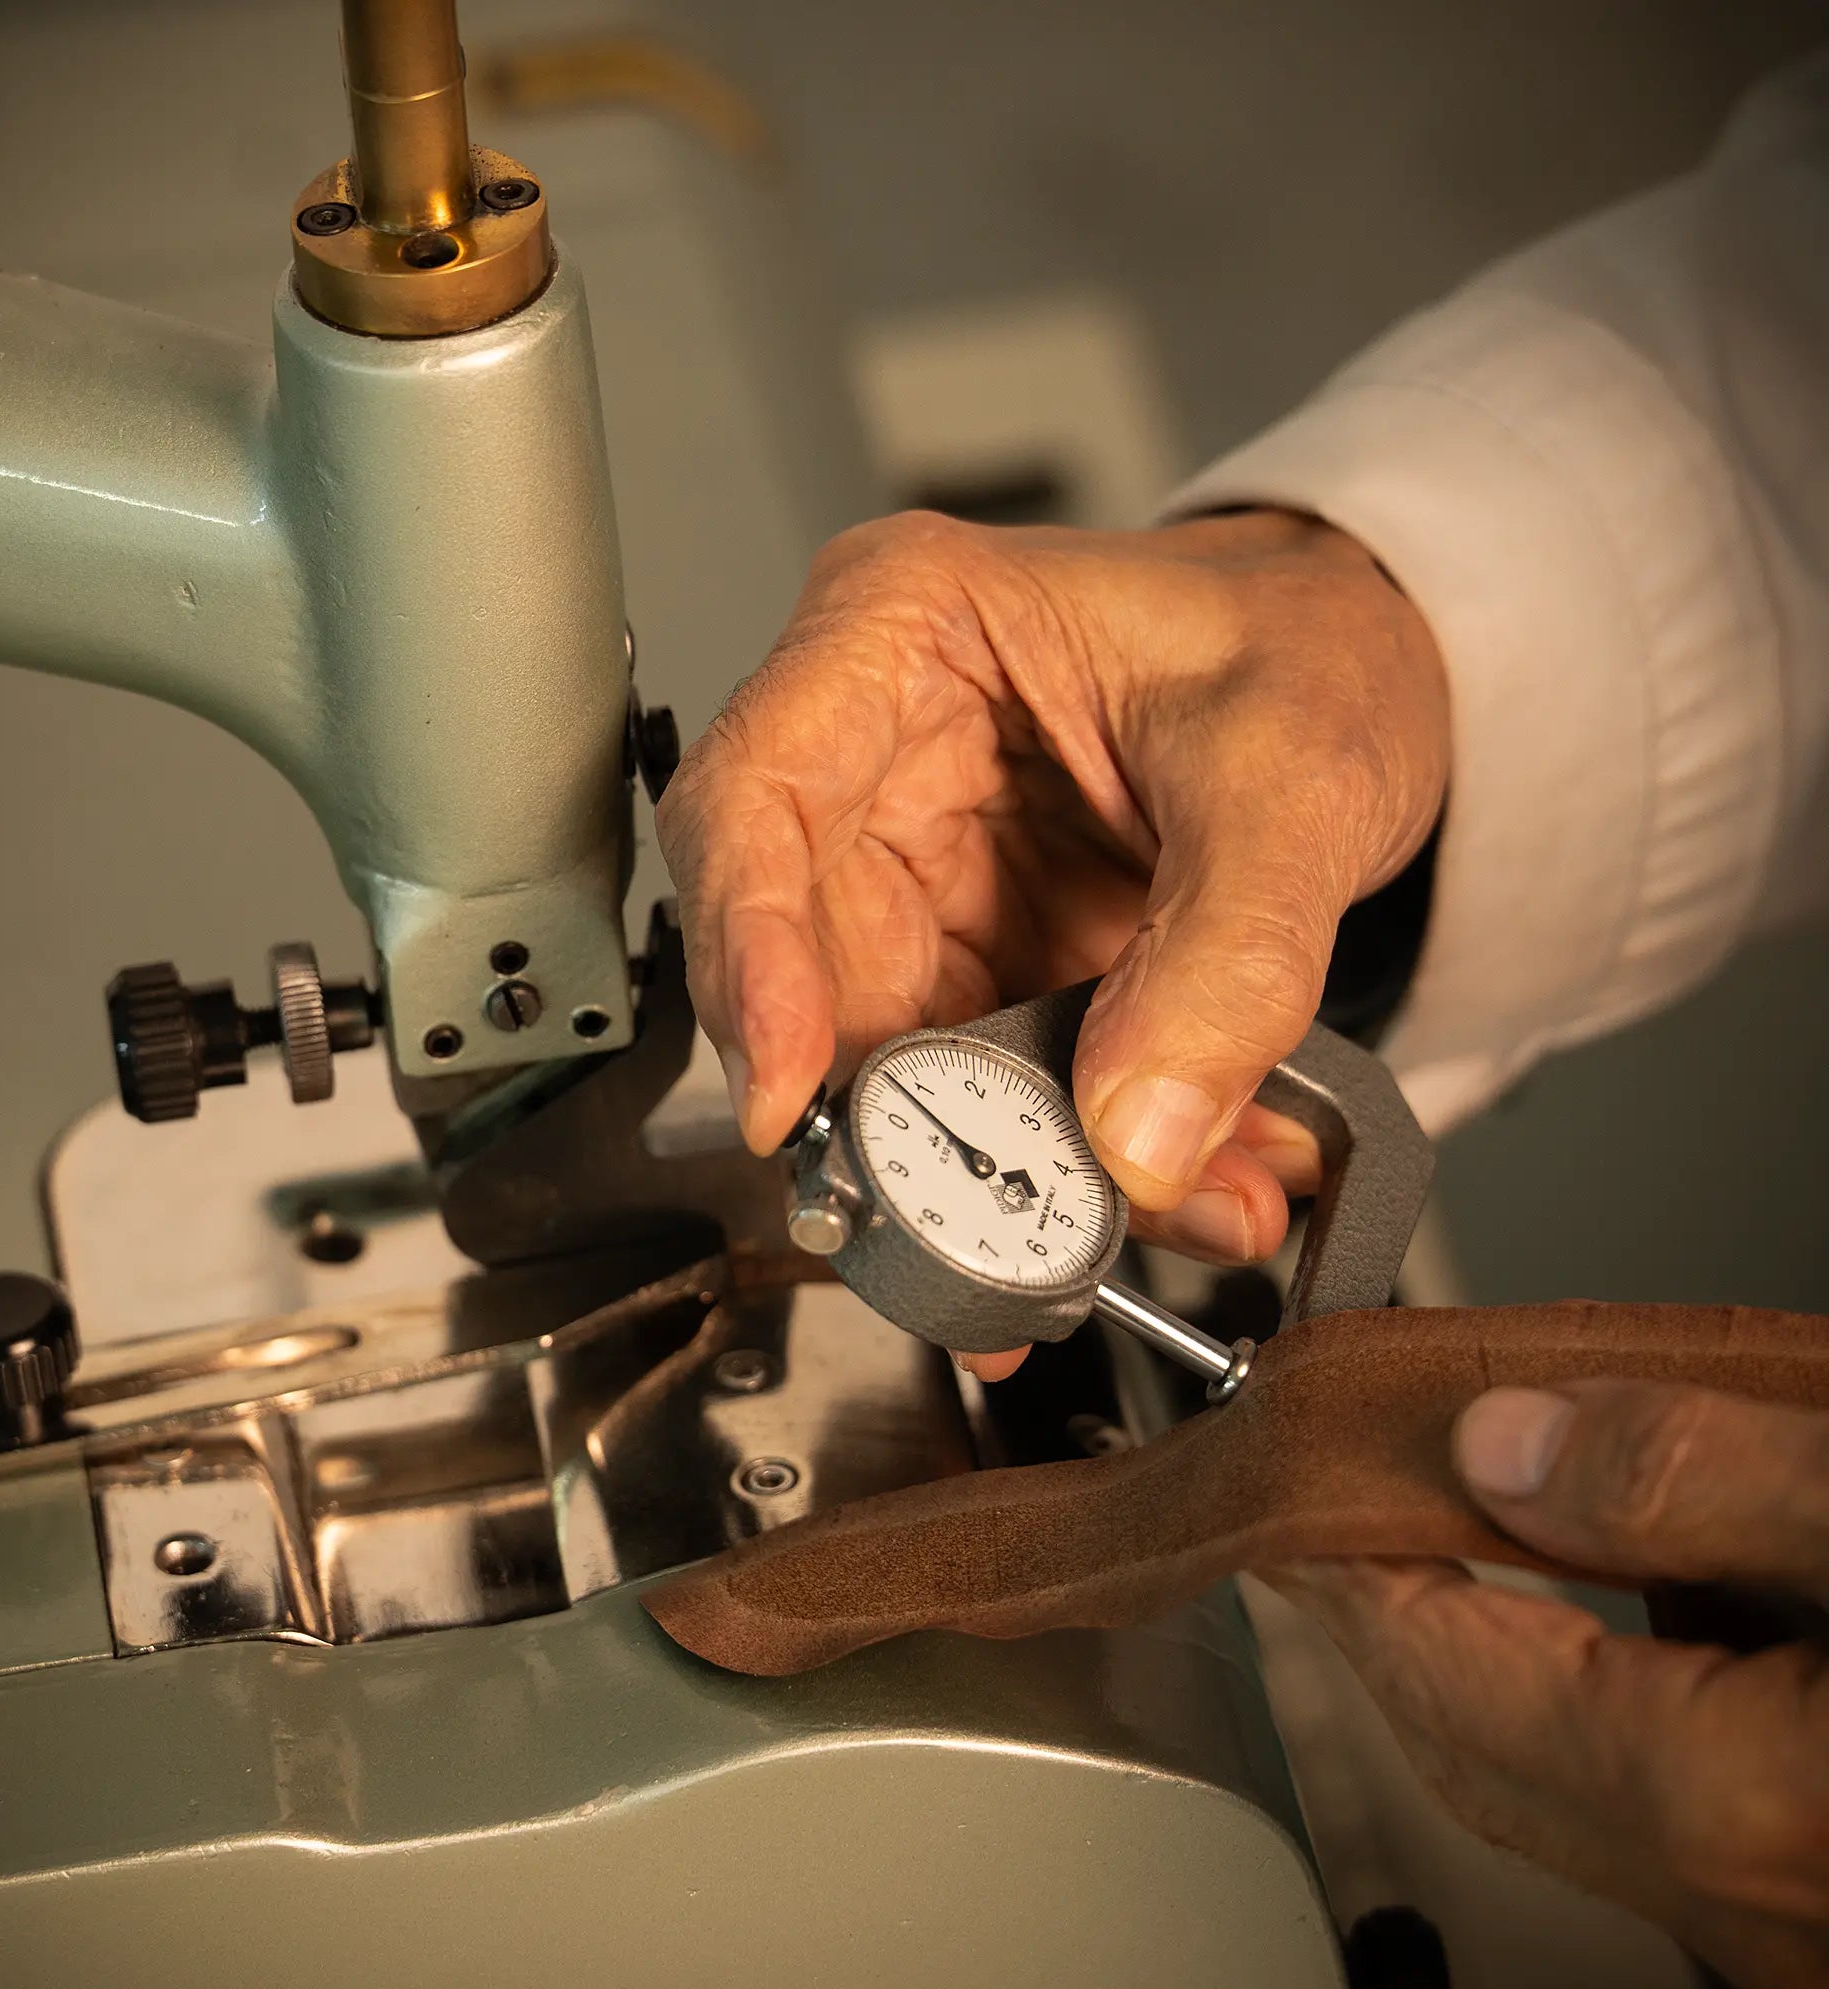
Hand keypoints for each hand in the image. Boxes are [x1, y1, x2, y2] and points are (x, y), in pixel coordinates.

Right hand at [656, 507, 1446, 1368]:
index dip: (748, 954)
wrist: (1377, 672)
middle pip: (802, 962)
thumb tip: (1133, 1136)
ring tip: (1131, 1222)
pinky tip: (1165, 1190)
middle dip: (894, 1113)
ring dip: (1002, 1161)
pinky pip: (980, 1083)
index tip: (788, 1093)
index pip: (751, 799)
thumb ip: (1229, 960)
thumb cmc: (1313, 639)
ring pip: (888, 1054)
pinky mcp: (975, 956)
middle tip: (980, 1222)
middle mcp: (877, 755)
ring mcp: (920, 868)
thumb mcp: (1297, 775)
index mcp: (901, 629)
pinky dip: (1066, 1154)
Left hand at [1272, 1381, 1828, 1988]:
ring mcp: (1789, 1909)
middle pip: (1466, 1737)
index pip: (1431, 1664)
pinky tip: (1620, 1582)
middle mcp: (1741, 1892)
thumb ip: (1687, 1477)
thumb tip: (1499, 1441)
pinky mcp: (1825, 1878)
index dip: (1336, 1553)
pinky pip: (1653, 1786)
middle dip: (1380, 1604)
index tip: (1279, 1471)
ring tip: (1452, 1511)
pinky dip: (1591, 1676)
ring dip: (1479, 1643)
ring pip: (1551, 1771)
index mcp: (1721, 1794)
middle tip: (1331, 1491)